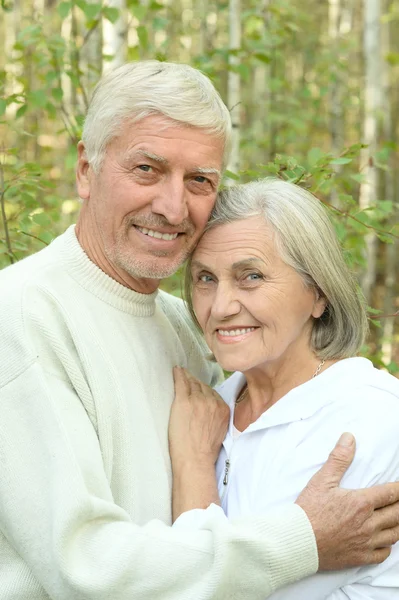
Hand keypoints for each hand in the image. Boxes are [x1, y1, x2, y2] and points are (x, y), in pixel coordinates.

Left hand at [168, 367, 229, 471]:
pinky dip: (178, 375)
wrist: (194, 459)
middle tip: (188, 379)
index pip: (212, 393)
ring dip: (187, 378)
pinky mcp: (183, 401)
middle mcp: (212, 402)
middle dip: (195, 383)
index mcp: (222, 409)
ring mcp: (198, 400)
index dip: (203, 390)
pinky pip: (181, 383)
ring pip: (192, 384)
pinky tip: (175, 370)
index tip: (198, 388)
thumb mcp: (219, 431)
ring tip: (181, 374)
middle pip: (202, 386)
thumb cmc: (205, 451)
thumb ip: (217, 416)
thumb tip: (209, 411)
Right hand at [296, 432, 398, 569]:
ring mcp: (366, 542)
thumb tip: (349, 438)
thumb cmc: (309, 510)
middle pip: (397, 513)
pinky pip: (383, 553)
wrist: (298, 540)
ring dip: (397, 524)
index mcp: (361, 503)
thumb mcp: (322, 480)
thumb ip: (339, 458)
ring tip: (396, 516)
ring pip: (394, 534)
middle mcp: (368, 523)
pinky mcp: (359, 557)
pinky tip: (384, 540)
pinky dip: (387, 546)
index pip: (390, 493)